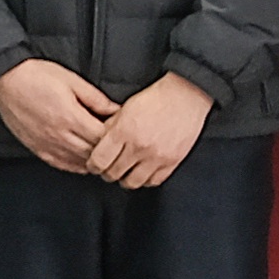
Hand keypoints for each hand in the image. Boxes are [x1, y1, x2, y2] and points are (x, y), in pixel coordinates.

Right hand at [0, 58, 122, 170]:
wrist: (6, 80)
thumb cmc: (37, 76)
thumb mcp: (72, 81)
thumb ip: (96, 99)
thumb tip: (116, 110)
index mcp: (70, 117)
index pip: (102, 138)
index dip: (115, 137)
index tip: (122, 131)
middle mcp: (59, 135)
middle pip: (92, 153)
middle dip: (107, 150)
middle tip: (116, 145)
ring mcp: (46, 144)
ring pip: (78, 163)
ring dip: (93, 160)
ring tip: (103, 154)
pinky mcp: (36, 148)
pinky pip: (61, 164)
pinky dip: (75, 165)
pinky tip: (83, 161)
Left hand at [85, 72, 213, 190]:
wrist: (186, 96)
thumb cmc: (156, 98)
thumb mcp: (126, 108)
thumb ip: (110, 127)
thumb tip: (98, 145)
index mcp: (124, 131)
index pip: (99, 160)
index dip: (93, 166)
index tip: (94, 165)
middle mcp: (139, 146)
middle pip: (113, 174)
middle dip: (107, 172)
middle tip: (109, 167)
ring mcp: (157, 156)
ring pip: (132, 182)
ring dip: (125, 178)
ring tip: (126, 171)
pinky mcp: (172, 161)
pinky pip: (153, 181)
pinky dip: (145, 179)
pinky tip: (143, 171)